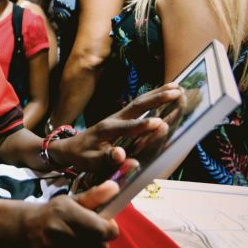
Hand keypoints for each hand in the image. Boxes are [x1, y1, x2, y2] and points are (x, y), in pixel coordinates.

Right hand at [21, 180, 119, 247]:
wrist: (19, 230)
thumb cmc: (49, 215)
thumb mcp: (68, 202)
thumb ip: (93, 197)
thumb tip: (114, 187)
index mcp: (67, 213)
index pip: (105, 230)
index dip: (109, 228)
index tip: (104, 225)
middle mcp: (60, 233)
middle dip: (99, 243)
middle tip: (87, 236)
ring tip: (75, 245)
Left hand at [52, 83, 181, 172]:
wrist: (71, 147)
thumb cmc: (82, 156)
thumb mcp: (91, 161)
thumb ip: (106, 158)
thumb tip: (121, 155)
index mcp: (107, 130)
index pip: (127, 127)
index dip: (142, 126)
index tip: (160, 124)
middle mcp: (114, 119)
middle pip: (136, 106)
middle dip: (156, 99)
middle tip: (176, 93)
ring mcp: (119, 115)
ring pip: (140, 102)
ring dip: (158, 94)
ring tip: (177, 86)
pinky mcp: (122, 116)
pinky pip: (139, 104)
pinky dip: (153, 97)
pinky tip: (166, 91)